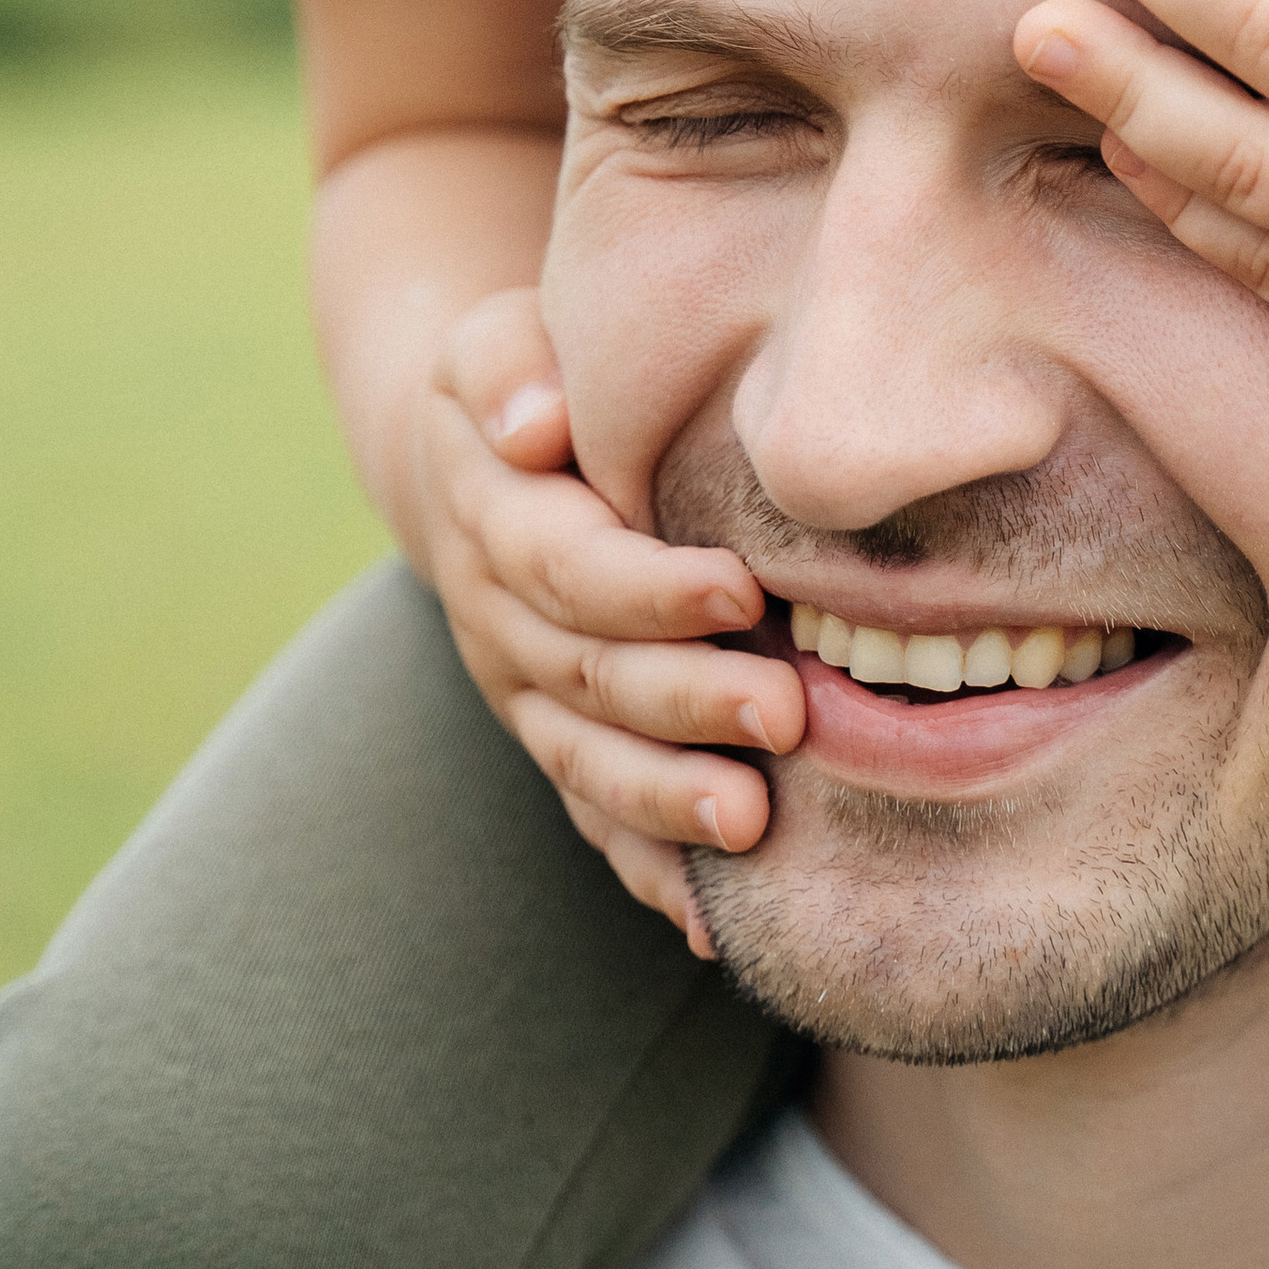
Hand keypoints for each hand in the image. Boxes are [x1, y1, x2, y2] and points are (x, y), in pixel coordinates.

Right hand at [422, 287, 806, 949]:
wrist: (481, 457)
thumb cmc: (532, 380)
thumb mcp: (501, 342)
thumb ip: (513, 367)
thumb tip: (536, 423)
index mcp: (490, 517)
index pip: (564, 565)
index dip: (646, 586)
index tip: (739, 590)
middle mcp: (498, 621)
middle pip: (587, 675)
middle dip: (686, 704)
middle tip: (787, 714)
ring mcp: (526, 696)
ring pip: (587, 762)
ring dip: (669, 801)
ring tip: (753, 826)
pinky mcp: (561, 742)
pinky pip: (599, 818)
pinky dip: (653, 873)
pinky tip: (718, 925)